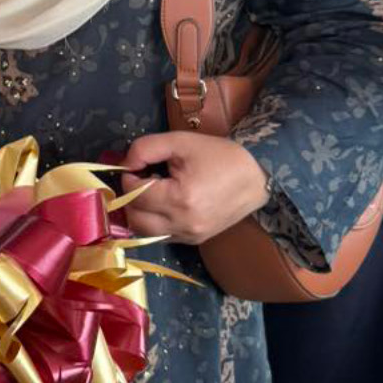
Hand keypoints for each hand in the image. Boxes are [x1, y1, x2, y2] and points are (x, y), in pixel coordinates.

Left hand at [117, 132, 271, 244]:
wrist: (256, 177)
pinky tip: (164, 204)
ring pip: (145, 233)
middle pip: (135, 220)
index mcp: (180, 199)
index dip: (128, 178)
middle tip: (140, 180)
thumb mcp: (180, 141)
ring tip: (152, 192)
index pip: (135, 194)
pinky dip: (154, 223)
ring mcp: (189, 236)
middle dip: (129, 198)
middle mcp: (183, 224)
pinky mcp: (195, 240)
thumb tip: (125, 164)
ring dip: (139, 213)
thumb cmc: (219, 156)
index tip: (137, 166)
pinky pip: (161, 237)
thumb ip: (145, 149)